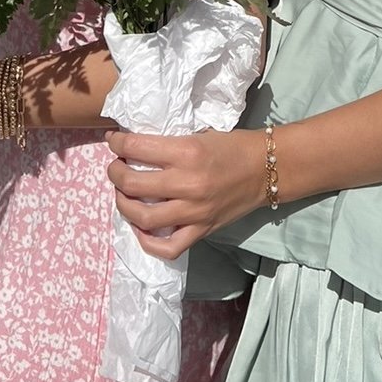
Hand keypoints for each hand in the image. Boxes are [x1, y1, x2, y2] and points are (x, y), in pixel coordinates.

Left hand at [105, 128, 263, 259]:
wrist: (268, 168)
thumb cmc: (233, 145)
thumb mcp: (198, 134)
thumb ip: (169, 145)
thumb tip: (135, 146)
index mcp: (187, 152)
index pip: (136, 147)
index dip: (117, 143)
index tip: (113, 141)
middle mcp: (188, 183)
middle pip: (133, 184)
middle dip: (114, 174)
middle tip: (115, 168)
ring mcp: (195, 211)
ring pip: (143, 217)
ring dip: (123, 205)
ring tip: (122, 195)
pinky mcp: (202, 230)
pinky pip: (168, 247)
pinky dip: (147, 241)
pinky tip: (140, 227)